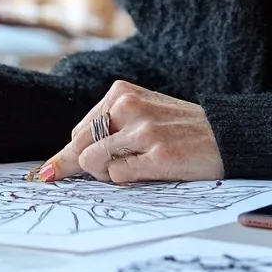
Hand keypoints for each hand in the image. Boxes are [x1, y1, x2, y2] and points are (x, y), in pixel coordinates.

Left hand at [43, 80, 223, 184]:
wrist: (223, 135)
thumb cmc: (177, 127)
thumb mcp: (141, 112)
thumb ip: (106, 129)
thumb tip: (60, 163)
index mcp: (121, 92)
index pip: (79, 131)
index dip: (68, 156)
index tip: (48, 174)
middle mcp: (128, 106)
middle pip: (79, 147)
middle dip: (89, 165)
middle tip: (121, 164)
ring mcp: (142, 130)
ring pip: (93, 163)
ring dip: (108, 173)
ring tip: (138, 163)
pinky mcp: (155, 155)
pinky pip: (118, 177)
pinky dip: (126, 179)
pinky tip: (150, 168)